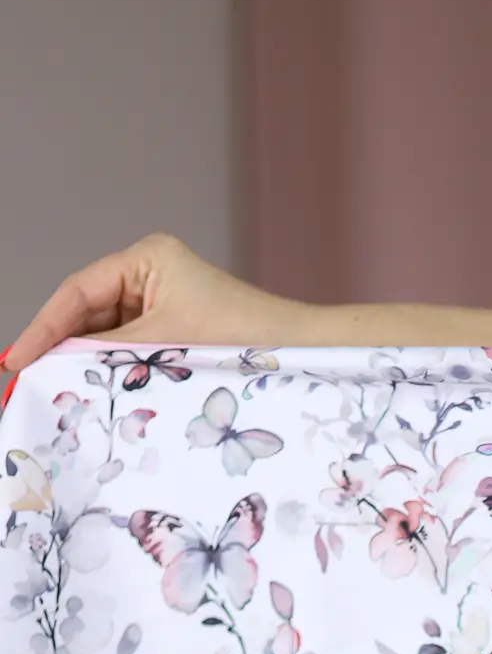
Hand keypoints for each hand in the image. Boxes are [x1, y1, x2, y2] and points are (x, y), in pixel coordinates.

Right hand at [2, 232, 310, 381]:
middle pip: (89, 313)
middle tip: (29, 384)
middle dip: (62, 349)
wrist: (301, 353)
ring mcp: (165, 302)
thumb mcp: (163, 345)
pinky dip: (117, 372)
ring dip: (90, 365)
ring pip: (110, 336)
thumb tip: (57, 368)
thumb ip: (107, 354)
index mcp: (148, 258)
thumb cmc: (242, 336)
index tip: (16, 361)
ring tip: (61, 395)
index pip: (78, 292)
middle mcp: (153, 274)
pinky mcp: (178, 331)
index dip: (43, 328)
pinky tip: (100, 395)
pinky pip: (134, 350)